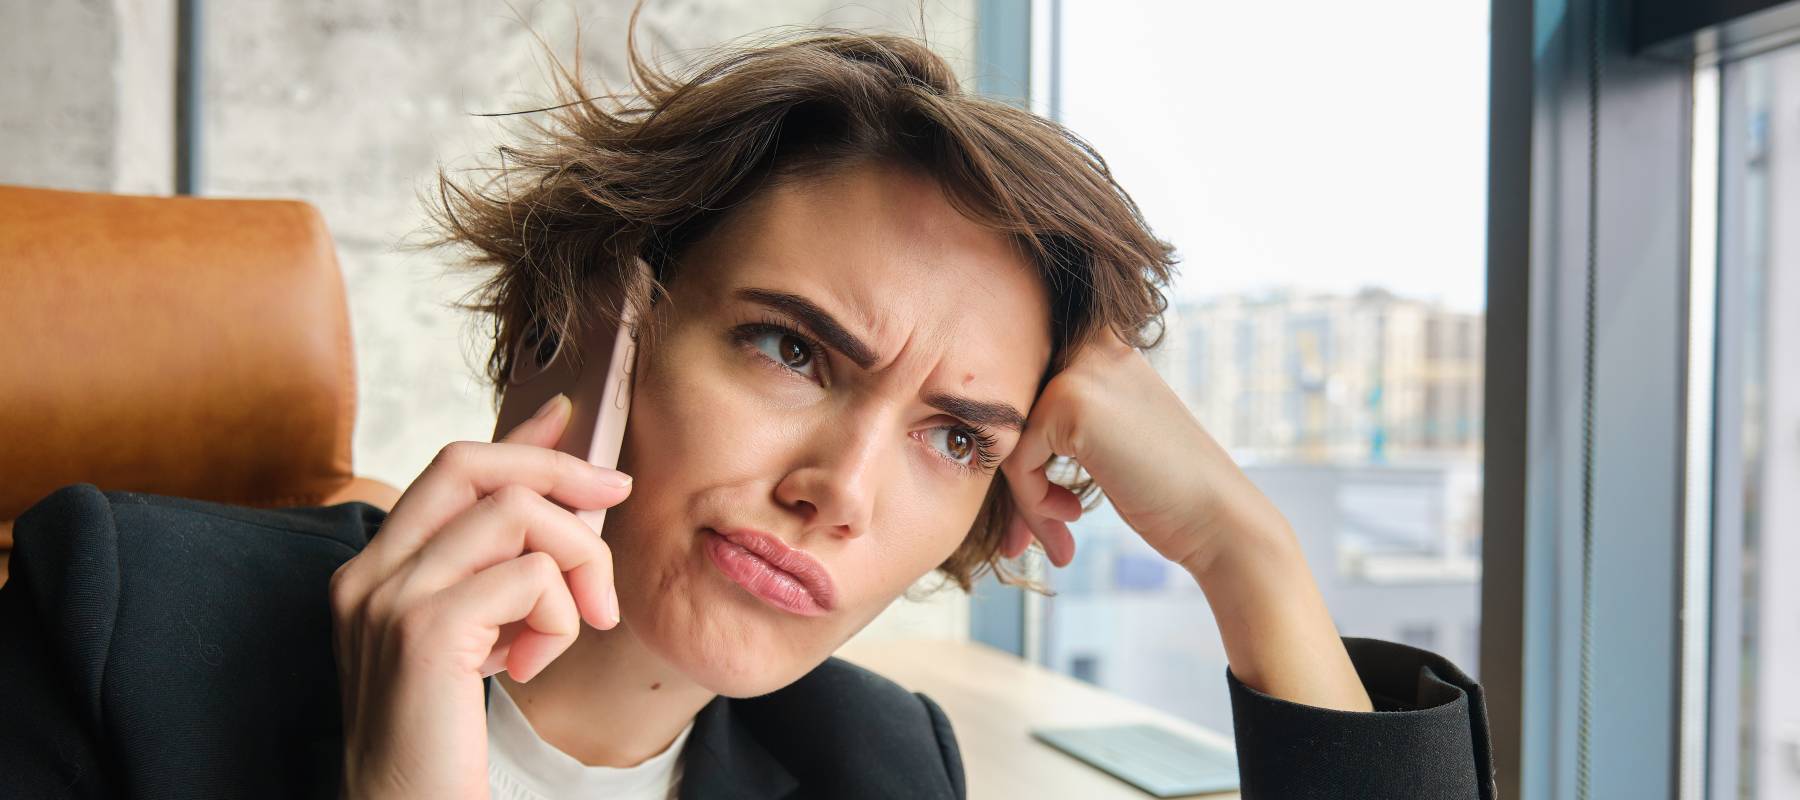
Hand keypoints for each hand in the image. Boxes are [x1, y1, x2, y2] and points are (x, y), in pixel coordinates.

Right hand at [327, 394, 632, 797]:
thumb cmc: (445, 742)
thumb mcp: (476, 639)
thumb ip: (502, 571)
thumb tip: (565, 500)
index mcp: (373, 570)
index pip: (451, 467)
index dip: (519, 435)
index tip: (570, 415)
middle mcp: (368, 574)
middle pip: (474, 465)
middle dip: (558, 469)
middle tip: (615, 495)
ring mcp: (389, 599)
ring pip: (517, 514)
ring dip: (575, 563)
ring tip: (574, 625)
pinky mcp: (425, 632)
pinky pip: (531, 578)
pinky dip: (558, 616)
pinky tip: (532, 665)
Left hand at [1000, 327, 1277, 572]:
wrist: (1218, 518)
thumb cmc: (1162, 488)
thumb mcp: (1105, 436)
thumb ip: (1051, 423)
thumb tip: (970, 438)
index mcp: (1099, 341)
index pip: (1020, 390)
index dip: (1018, 453)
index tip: (1032, 509)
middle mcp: (1088, 342)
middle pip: (1008, 412)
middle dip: (1011, 481)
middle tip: (1024, 538)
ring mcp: (1079, 368)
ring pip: (1007, 438)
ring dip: (1023, 499)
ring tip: (1058, 534)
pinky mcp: (1069, 402)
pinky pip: (1016, 460)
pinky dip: (1033, 502)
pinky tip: (1074, 517)